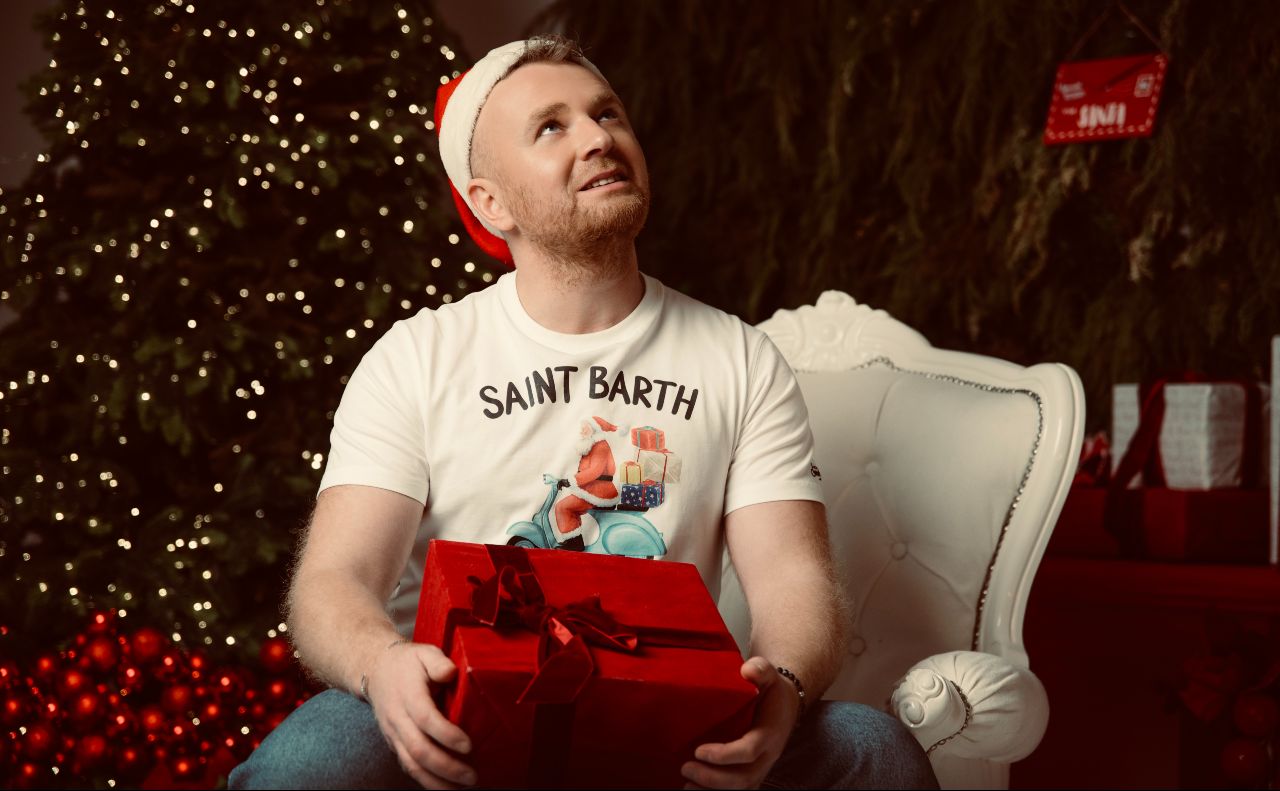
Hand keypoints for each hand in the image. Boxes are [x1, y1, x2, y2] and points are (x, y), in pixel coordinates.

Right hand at [365, 641, 475, 788]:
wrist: (375, 670)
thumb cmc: (407, 663)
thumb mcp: (424, 652)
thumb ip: (438, 662)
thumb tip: (451, 672)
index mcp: (408, 694)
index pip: (426, 719)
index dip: (446, 734)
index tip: (468, 745)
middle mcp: (398, 718)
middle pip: (419, 749)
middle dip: (446, 767)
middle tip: (471, 776)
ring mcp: (394, 734)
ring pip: (411, 764)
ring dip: (436, 781)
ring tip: (461, 788)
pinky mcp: (394, 744)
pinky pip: (408, 766)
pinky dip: (426, 781)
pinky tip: (446, 787)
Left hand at [681, 656, 799, 789]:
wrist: (786, 704)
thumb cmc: (771, 689)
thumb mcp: (768, 674)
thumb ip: (760, 669)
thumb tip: (747, 671)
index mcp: (770, 732)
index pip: (749, 750)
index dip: (724, 755)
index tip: (698, 750)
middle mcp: (768, 755)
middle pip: (744, 777)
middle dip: (714, 779)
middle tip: (686, 768)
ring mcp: (761, 767)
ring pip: (742, 788)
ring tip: (687, 785)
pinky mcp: (752, 772)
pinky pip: (738, 789)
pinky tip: (695, 789)